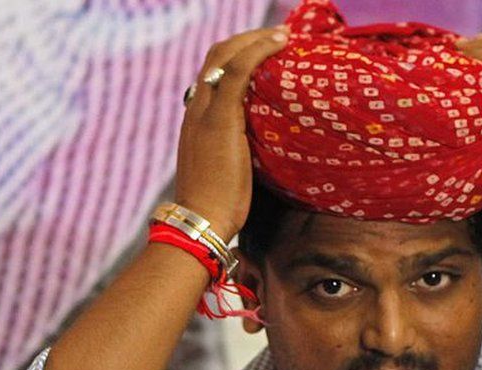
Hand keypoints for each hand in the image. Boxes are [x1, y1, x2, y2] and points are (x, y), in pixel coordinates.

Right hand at [175, 27, 289, 241]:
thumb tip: (266, 154)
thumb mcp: (229, 171)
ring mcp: (205, 111)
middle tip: (280, 36)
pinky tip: (280, 43)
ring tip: (284, 36)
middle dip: (248, 39)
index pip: (212, 72)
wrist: (202, 221)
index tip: (265, 50)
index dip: (237, 54)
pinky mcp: (220, 119)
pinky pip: (237, 71)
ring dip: (256, 38)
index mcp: (197, 119)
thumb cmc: (220, 207)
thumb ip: (240, 153)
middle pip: (217, 55)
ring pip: (225, 55)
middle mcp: (196, 108)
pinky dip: (258, 50)